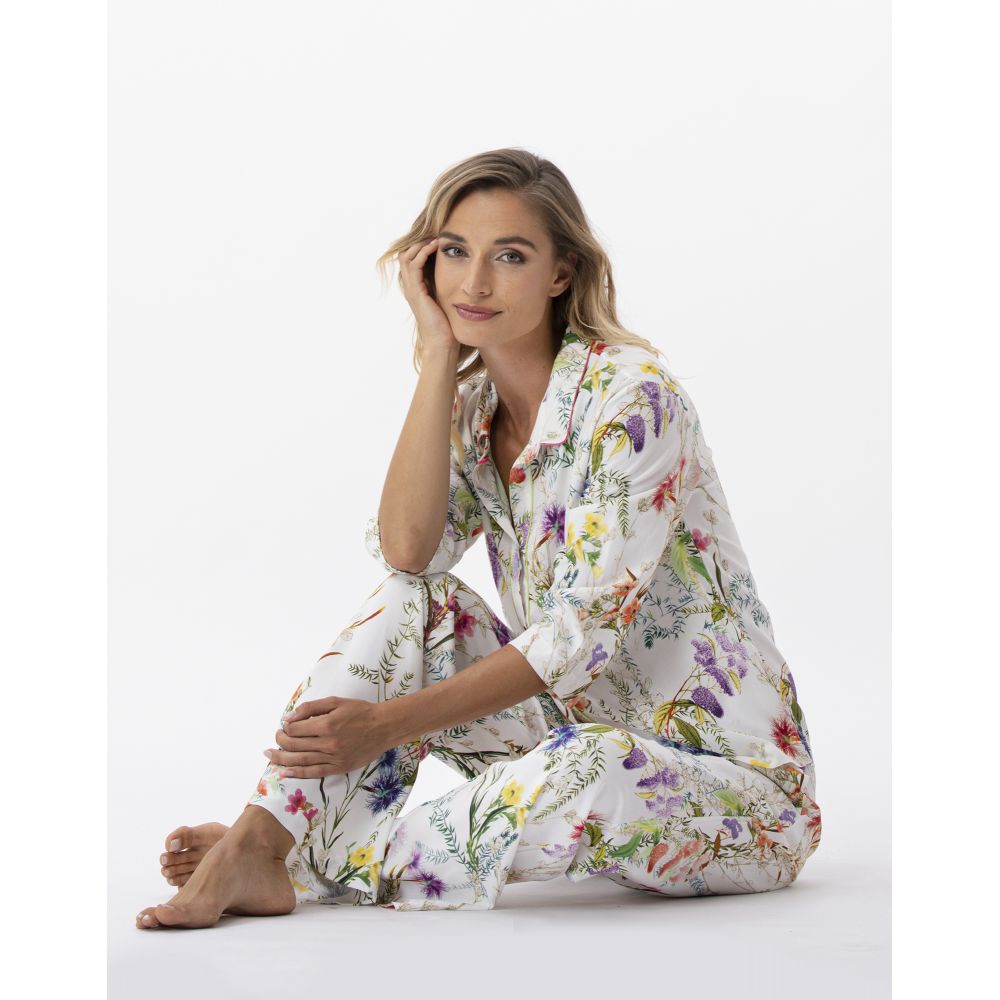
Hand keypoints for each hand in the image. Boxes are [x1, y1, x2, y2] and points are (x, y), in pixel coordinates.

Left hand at [266, 696, 389, 777]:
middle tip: (276, 737)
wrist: (384, 727)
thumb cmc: (360, 711)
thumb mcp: (336, 702)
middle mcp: (328, 743)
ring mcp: (333, 758)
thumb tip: (288, 717)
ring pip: (300, 761)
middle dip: (280, 741)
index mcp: (327, 724)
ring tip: (269, 756)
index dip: (286, 727)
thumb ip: (311, 707)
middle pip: (294, 746)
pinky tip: (285, 772)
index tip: (284, 725)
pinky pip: (314, 773)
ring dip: (281, 759)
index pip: (295, 729)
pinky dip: (297, 773)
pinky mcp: (339, 768)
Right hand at [397, 236, 461, 355]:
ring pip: (406, 256)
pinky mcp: (416, 292)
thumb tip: (464, 274)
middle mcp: (411, 287)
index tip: (441, 239)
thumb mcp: (449, 300)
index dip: (423, 247)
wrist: (443, 343)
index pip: (412, 259)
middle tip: (438, 234)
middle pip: (406, 254)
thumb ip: (450, 286)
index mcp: (417, 288)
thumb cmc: (449, 325)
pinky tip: (438, 247)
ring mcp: (411, 289)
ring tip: (437, 238)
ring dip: (421, 244)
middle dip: (420, 242)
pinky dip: (424, 252)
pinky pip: (414, 264)